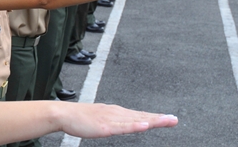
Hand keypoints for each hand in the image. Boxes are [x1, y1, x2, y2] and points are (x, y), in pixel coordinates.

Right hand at [58, 102, 177, 138]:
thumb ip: (110, 121)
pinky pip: (123, 127)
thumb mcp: (98, 119)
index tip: (168, 118)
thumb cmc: (77, 117)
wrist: (62, 114)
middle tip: (175, 119)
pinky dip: (135, 126)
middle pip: (141, 116)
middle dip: (159, 118)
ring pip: (136, 120)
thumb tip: (119, 124)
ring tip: (167, 121)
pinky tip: (145, 125)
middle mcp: (116, 113)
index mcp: (115, 112)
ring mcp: (111, 119)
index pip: (138, 115)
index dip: (154, 117)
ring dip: (153, 120)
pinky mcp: (105, 126)